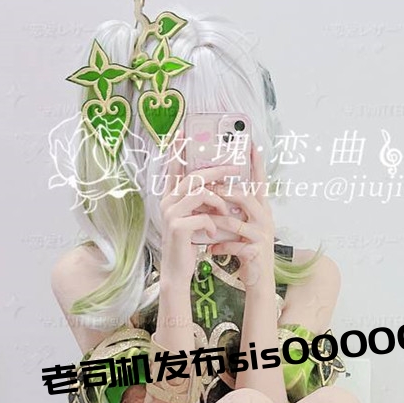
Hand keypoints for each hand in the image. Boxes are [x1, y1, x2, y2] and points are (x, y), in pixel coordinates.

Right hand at [158, 134, 240, 287]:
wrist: (178, 271)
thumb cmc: (189, 243)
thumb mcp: (195, 218)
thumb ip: (200, 201)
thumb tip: (219, 186)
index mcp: (171, 197)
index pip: (174, 168)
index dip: (177, 150)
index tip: (182, 132)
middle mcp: (167, 201)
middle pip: (194, 176)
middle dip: (217, 171)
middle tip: (236, 168)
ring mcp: (170, 213)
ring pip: (200, 193)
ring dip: (219, 202)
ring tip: (226, 213)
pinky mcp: (177, 227)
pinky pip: (202, 216)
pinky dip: (212, 225)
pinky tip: (212, 235)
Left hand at [209, 138, 275, 290]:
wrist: (258, 279)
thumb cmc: (246, 249)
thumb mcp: (241, 224)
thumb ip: (233, 208)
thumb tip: (214, 189)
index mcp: (261, 208)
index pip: (259, 181)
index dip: (256, 163)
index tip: (251, 143)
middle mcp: (265, 218)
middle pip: (245, 197)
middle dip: (224, 192)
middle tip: (206, 190)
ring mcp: (262, 234)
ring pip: (235, 221)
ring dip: (216, 222)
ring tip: (203, 222)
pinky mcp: (256, 251)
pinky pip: (234, 244)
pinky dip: (219, 247)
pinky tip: (210, 250)